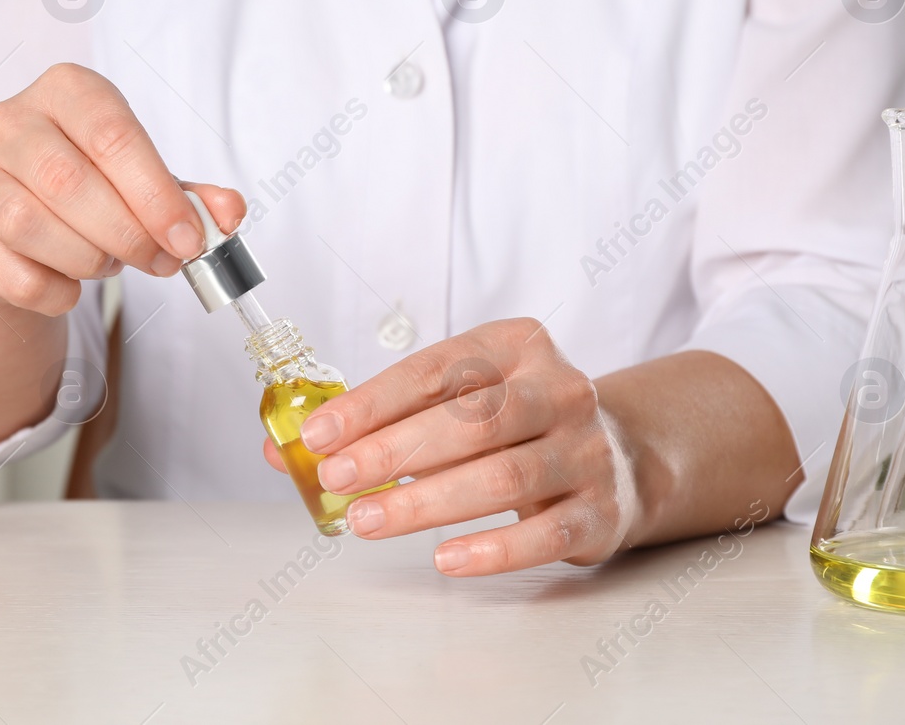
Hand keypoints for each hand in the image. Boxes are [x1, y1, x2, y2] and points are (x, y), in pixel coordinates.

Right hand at [0, 63, 243, 314]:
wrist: (11, 234)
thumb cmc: (86, 194)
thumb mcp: (143, 182)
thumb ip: (189, 196)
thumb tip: (228, 214)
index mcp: (64, 91)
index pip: (112, 135)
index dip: (156, 194)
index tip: (189, 238)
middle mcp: (8, 122)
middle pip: (70, 183)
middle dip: (129, 234)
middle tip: (161, 261)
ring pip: (32, 226)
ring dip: (89, 260)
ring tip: (109, 262)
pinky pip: (12, 274)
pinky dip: (54, 292)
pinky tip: (67, 283)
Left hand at [262, 318, 639, 574]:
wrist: (620, 456)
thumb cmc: (514, 424)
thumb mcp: (456, 401)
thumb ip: (377, 419)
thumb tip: (284, 447)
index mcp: (516, 346)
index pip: (437, 369)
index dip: (373, 402)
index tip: (318, 433)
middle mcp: (559, 389)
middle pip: (473, 418)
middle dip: (395, 449)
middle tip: (337, 477)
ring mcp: (586, 450)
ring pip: (505, 474)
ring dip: (428, 500)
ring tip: (368, 520)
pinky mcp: (600, 509)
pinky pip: (545, 533)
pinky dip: (493, 548)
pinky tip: (445, 558)